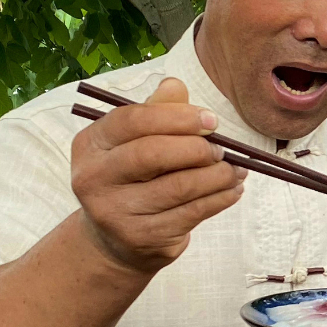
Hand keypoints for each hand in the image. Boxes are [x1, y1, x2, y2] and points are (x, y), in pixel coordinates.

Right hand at [70, 77, 247, 273]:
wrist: (115, 239)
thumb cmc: (132, 179)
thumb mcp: (135, 142)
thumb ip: (155, 111)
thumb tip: (176, 86)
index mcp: (90, 144)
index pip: (131, 120)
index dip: (176, 117)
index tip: (211, 121)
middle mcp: (93, 178)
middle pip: (152, 153)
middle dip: (196, 148)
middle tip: (222, 149)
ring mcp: (115, 212)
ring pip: (179, 186)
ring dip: (217, 176)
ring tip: (235, 170)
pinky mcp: (142, 238)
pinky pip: (192, 213)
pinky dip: (220, 199)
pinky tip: (232, 190)